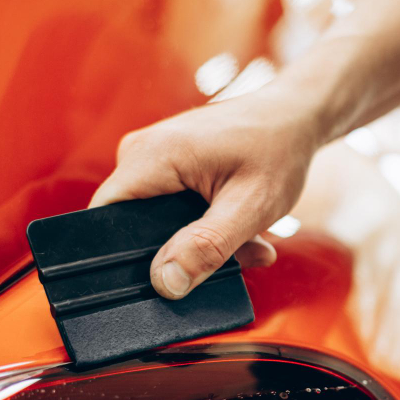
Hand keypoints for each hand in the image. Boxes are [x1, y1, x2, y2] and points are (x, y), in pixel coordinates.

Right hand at [90, 85, 321, 298]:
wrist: (296, 115)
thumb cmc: (279, 149)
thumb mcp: (250, 206)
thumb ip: (208, 247)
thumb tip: (165, 283)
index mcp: (152, 156)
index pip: (102, 221)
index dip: (123, 260)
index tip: (162, 284)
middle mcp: (141, 153)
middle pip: (131, 227)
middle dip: (180, 254)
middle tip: (231, 258)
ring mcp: (152, 158)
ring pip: (156, 224)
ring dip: (201, 242)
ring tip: (248, 241)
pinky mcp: (167, 167)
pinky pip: (170, 211)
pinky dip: (205, 227)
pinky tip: (242, 230)